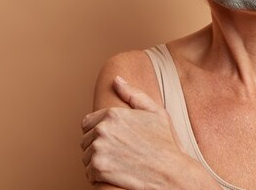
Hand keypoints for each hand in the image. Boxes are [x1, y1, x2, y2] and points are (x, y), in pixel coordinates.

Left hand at [81, 76, 217, 189]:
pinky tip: (115, 173)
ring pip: (86, 156)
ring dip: (98, 161)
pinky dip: (99, 175)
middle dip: (98, 146)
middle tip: (118, 152)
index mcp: (113, 113)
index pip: (88, 122)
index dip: (99, 131)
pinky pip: (88, 172)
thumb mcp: (155, 112)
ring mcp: (99, 149)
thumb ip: (133, 94)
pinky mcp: (98, 168)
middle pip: (85, 140)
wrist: (170, 171)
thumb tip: (116, 80)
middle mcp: (103, 129)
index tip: (113, 139)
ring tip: (118, 162)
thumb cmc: (165, 142)